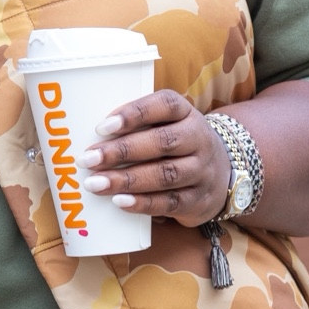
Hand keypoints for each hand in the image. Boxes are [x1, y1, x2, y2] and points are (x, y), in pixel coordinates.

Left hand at [84, 89, 230, 225]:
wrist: (223, 173)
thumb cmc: (177, 144)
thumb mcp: (168, 125)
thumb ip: (137, 125)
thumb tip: (86, 132)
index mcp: (186, 113)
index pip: (165, 105)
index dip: (134, 114)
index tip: (102, 127)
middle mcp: (199, 139)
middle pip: (162, 142)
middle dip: (121, 151)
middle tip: (88, 159)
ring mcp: (202, 171)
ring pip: (164, 174)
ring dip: (126, 180)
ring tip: (95, 183)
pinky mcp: (198, 200)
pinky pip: (170, 202)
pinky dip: (143, 203)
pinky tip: (119, 201)